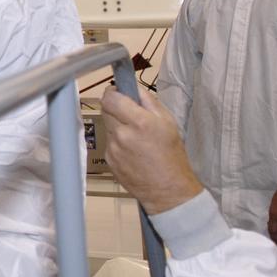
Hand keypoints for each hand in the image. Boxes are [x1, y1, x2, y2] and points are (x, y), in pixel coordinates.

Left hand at [99, 87, 202, 213]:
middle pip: (105, 109)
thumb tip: (132, 87)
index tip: (119, 94)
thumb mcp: (168, 122)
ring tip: (135, 137)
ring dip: (117, 126)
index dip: (113, 93)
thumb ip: (148, 101)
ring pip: (107, 126)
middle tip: (130, 115)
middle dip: (115, 109)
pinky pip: (109, 143)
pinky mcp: (109, 160)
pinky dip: (117, 142)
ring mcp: (113, 148)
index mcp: (139, 122)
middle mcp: (122, 134)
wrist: (168, 190)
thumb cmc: (172, 155)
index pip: (110, 98)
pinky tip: (132, 151)